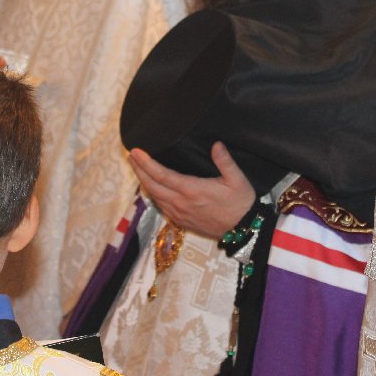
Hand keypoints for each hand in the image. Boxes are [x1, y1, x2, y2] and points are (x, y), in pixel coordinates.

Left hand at [129, 142, 255, 238]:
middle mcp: (181, 203)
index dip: (146, 163)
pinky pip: (162, 207)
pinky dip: (153, 195)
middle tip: (130, 156)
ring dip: (144, 182)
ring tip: (137, 168)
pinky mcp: (182, 221)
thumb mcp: (237, 180)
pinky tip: (152, 188)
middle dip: (139, 170)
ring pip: (155, 197)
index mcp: (192, 190)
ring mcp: (180, 214)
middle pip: (152, 186)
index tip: (135, 151)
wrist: (244, 231)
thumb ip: (225, 161)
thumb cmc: (241, 203)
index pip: (162, 175)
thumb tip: (216, 144)